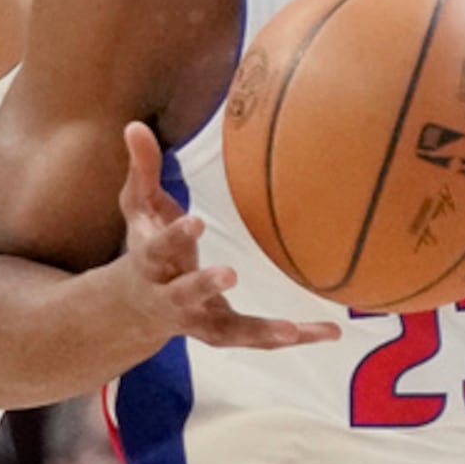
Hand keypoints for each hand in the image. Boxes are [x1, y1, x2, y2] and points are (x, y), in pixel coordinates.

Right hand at [115, 121, 341, 351]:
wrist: (135, 309)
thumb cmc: (146, 246)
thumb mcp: (139, 207)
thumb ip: (142, 168)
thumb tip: (134, 125)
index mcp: (150, 262)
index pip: (158, 248)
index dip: (175, 237)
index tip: (196, 222)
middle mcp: (171, 297)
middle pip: (184, 294)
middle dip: (203, 285)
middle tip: (229, 273)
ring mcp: (199, 320)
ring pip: (226, 330)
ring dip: (258, 331)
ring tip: (292, 329)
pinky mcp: (224, 331)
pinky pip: (259, 338)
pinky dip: (295, 337)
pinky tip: (330, 332)